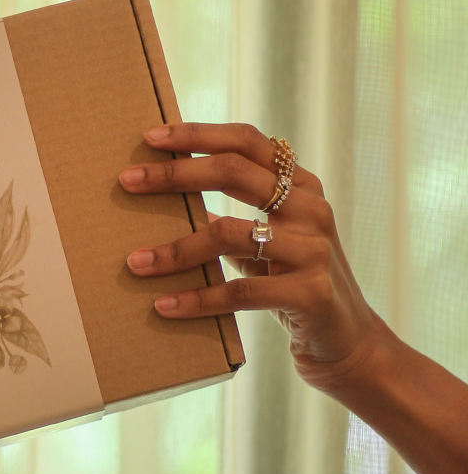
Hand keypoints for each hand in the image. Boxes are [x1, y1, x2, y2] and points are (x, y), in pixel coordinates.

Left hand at [119, 122, 384, 393]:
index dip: (198, 134)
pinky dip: (197, 299)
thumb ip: (233, 214)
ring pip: (228, 234)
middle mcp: (311, 208)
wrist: (346, 339)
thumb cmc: (290, 281)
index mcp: (300, 185)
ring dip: (174, 250)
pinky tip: (164, 305)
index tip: (150, 137)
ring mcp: (314, 249)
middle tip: (127, 181)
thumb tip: (162, 195)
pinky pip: (240, 291)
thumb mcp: (267, 238)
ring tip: (135, 262)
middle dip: (174, 175)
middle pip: (233, 172)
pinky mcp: (311, 293)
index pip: (247, 141)